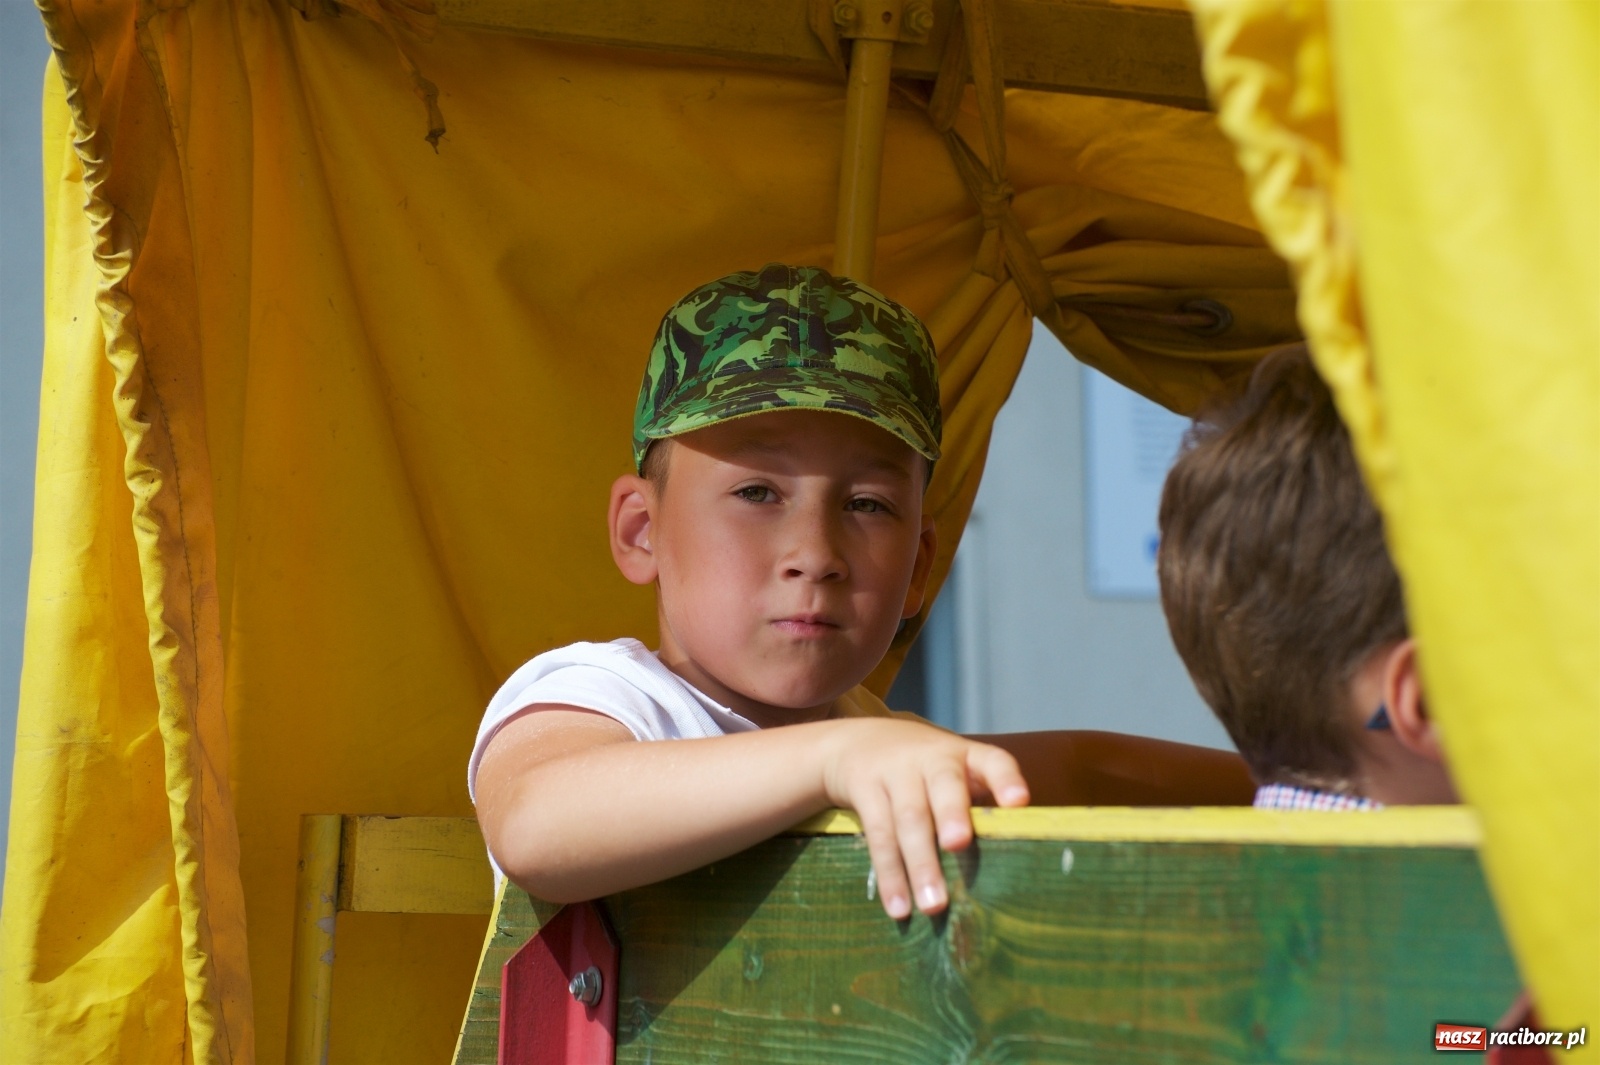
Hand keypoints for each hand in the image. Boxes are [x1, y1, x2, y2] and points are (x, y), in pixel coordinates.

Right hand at [818, 720, 1028, 918]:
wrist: (858, 740)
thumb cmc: (925, 772)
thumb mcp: (953, 774)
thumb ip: (977, 810)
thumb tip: (1008, 874)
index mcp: (965, 756)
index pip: (993, 761)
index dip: (1005, 780)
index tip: (1018, 801)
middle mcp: (932, 758)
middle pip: (944, 785)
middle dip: (951, 814)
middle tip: (958, 844)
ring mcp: (895, 771)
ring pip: (909, 818)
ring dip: (920, 863)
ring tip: (933, 905)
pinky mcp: (865, 788)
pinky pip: (878, 835)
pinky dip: (889, 874)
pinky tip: (898, 906)